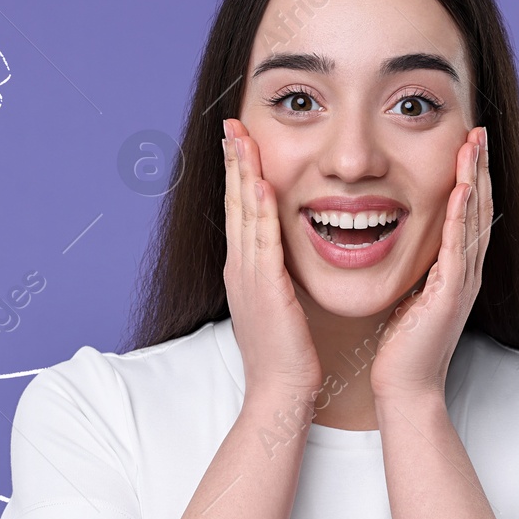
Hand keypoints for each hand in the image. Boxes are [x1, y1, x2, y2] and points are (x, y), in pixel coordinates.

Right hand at [221, 118, 322, 400]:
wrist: (280, 393)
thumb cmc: (287, 358)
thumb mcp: (280, 309)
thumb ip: (279, 281)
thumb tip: (285, 264)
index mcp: (244, 273)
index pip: (240, 214)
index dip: (238, 177)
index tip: (240, 145)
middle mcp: (240, 269)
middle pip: (234, 204)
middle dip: (233, 162)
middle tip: (232, 125)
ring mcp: (248, 277)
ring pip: (243, 214)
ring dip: (242, 173)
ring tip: (241, 138)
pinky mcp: (264, 288)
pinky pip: (261, 239)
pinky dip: (259, 209)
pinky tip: (260, 182)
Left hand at [369, 126, 491, 402]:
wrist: (405, 388)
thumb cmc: (402, 348)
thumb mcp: (410, 296)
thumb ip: (416, 270)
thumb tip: (404, 246)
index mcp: (456, 271)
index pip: (468, 213)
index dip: (470, 177)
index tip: (467, 145)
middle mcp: (466, 273)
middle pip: (479, 209)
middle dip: (479, 168)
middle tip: (478, 131)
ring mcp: (462, 283)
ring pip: (474, 221)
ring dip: (475, 180)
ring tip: (475, 145)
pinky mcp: (450, 296)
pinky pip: (458, 248)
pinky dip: (461, 216)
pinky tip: (462, 190)